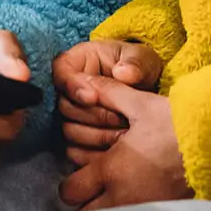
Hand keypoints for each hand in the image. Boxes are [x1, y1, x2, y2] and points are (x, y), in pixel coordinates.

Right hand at [52, 40, 162, 164]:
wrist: (150, 92)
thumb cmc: (142, 69)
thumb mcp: (143, 60)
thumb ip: (135, 64)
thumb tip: (123, 73)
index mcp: (79, 60)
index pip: (60, 70)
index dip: (72, 85)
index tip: (92, 97)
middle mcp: (69, 86)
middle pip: (62, 104)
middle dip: (90, 113)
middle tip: (119, 116)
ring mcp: (72, 111)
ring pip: (67, 128)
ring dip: (95, 134)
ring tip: (123, 131)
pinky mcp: (79, 133)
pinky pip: (74, 148)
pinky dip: (94, 150)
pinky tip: (116, 146)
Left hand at [57, 76, 189, 210]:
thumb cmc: (179, 123)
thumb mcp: (142, 104)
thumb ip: (108, 94)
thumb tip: (83, 83)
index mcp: (111, 169)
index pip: (70, 191)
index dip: (71, 183)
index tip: (83, 174)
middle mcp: (121, 196)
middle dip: (86, 201)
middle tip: (97, 187)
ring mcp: (141, 210)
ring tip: (116, 194)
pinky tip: (138, 198)